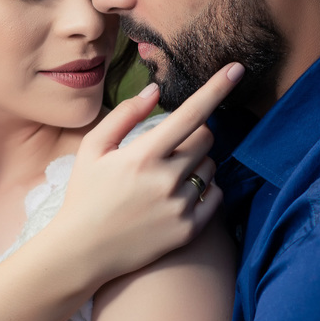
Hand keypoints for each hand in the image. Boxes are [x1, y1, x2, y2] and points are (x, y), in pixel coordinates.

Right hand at [50, 62, 244, 287]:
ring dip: (198, 164)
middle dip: (195, 135)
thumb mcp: (92, 149)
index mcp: (143, 155)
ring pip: (211, 168)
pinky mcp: (189, 230)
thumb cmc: (85, 195)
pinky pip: (215, 197)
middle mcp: (166, 180)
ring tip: (168, 177)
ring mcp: (180, 207)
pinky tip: (179, 196)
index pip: (190, 113)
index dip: (217, 88)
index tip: (237, 68)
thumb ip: (125, 115)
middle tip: (171, 147)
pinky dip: (204, 190)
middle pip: (206, 139)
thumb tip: (155, 91)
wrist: (82, 252)